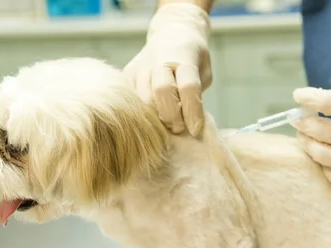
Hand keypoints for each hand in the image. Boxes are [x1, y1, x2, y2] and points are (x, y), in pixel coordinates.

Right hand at [123, 3, 211, 135]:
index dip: (193, 111)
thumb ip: (197, 94)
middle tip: (178, 129)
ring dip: (155, 118)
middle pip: (162, 91)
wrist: (170, 35)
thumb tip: (190, 125)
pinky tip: (151, 120)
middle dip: (171, 115)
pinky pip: (131, 99)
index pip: (188, 86)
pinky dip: (141, 113)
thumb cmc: (192, 59)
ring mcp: (140, 66)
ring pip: (143, 98)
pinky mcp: (127, 75)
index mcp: (183, 56)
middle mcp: (159, 59)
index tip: (196, 130)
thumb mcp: (203, 72)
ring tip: (165, 127)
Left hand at [291, 63, 330, 192]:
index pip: (329, 103)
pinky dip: (326, 170)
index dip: (308, 98)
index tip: (298, 96)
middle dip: (302, 123)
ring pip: (323, 156)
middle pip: (320, 130)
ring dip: (308, 146)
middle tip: (295, 119)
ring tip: (303, 140)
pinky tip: (323, 163)